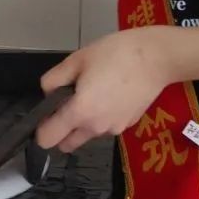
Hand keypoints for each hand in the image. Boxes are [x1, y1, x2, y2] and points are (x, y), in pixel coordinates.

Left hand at [35, 27, 178, 153]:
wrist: (157, 58)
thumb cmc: (115, 54)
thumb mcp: (76, 60)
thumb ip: (53, 80)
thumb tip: (48, 93)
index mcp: (79, 112)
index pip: (48, 140)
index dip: (41, 129)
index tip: (46, 112)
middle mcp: (95, 128)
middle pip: (66, 144)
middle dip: (60, 131)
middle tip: (67, 103)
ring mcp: (114, 129)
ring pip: (86, 136)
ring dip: (82, 124)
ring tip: (92, 93)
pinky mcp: (128, 125)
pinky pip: (105, 128)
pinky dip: (101, 118)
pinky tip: (110, 94)